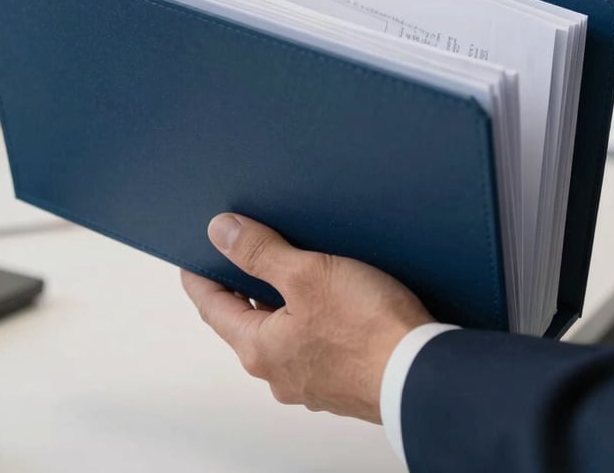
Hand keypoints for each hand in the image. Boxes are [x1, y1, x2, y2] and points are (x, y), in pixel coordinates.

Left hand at [181, 213, 432, 423]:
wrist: (423, 373)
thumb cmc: (367, 329)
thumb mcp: (307, 274)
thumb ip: (259, 252)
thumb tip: (220, 232)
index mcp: (259, 349)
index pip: (212, 307)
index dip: (200, 278)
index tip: (190, 261)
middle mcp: (279, 373)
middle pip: (244, 323)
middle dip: (239, 289)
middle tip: (235, 258)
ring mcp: (310, 382)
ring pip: (279, 335)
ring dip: (275, 303)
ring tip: (282, 271)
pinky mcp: (340, 381)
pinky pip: (309, 344)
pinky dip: (304, 320)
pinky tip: (324, 301)